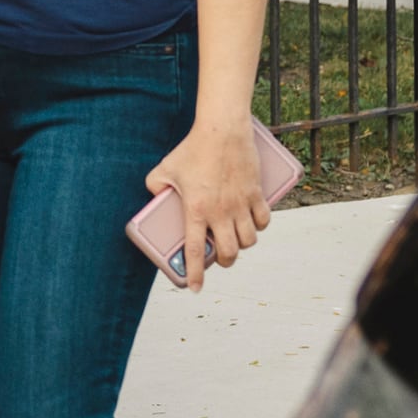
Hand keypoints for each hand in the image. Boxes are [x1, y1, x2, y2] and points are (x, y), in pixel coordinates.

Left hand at [144, 120, 272, 293]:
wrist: (222, 129)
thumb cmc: (191, 149)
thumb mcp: (165, 168)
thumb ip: (155, 185)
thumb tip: (153, 197)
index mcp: (196, 211)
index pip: (195, 252)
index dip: (195, 274)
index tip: (194, 288)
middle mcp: (220, 212)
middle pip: (229, 253)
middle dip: (225, 262)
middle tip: (220, 258)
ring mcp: (241, 204)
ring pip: (248, 240)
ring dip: (242, 245)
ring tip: (234, 239)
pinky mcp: (256, 194)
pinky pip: (263, 220)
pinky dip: (259, 226)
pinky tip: (252, 223)